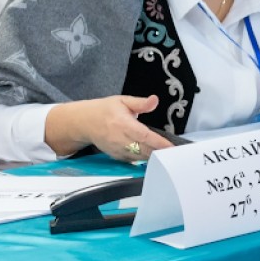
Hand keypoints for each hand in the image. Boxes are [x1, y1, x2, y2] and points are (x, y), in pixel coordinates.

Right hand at [45, 95, 174, 161]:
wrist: (83, 123)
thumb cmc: (104, 110)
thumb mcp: (122, 101)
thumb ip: (140, 103)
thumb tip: (154, 100)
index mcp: (122, 124)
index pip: (144, 135)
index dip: (158, 142)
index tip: (171, 146)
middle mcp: (119, 139)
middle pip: (144, 149)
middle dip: (160, 152)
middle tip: (176, 152)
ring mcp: (117, 149)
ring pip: (140, 157)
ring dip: (154, 156)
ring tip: (169, 154)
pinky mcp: (116, 156)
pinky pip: (134, 160)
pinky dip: (145, 159)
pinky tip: (155, 156)